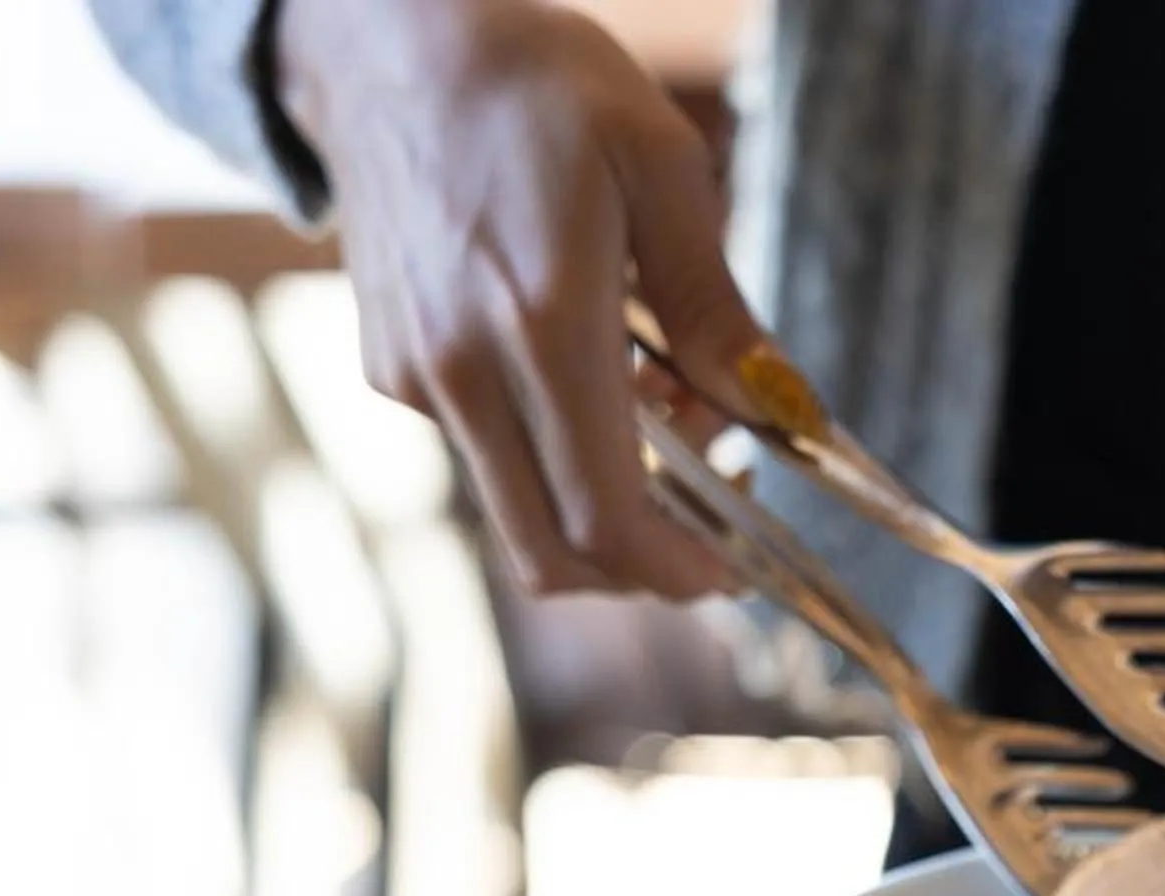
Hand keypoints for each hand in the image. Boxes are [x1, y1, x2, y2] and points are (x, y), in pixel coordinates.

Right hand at [276, 0, 789, 597]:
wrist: (387, 40)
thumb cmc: (535, 85)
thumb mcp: (660, 169)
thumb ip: (716, 308)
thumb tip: (777, 410)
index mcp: (540, 323)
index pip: (604, 519)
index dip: (676, 573)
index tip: (731, 570)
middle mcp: (462, 370)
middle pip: (551, 554)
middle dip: (641, 569)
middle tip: (711, 529)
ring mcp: (416, 377)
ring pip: (518, 510)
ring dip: (600, 504)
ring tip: (664, 408)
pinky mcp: (392, 369)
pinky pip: (485, 455)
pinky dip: (551, 454)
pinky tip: (596, 375)